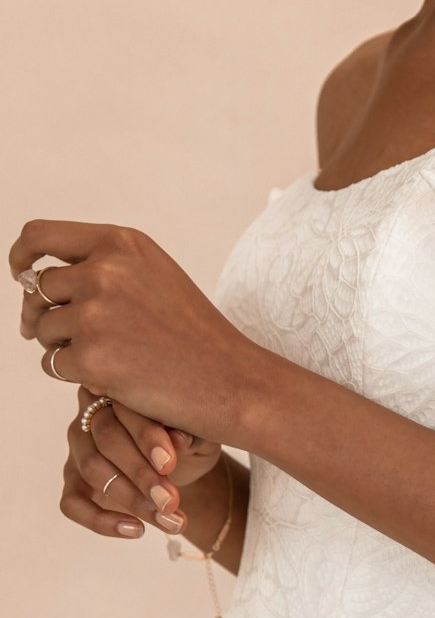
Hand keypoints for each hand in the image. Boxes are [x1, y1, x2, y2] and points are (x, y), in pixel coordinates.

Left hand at [9, 219, 261, 442]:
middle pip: (38, 287)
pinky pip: (53, 364)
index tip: (19, 273)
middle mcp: (104, 271)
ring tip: (101, 360)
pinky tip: (108, 379)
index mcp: (120, 244)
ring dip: (60, 346)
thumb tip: (37, 278)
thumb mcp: (155, 277)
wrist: (231, 381)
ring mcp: (95, 314)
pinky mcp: (90, 358)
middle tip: (55, 335)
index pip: (41, 237)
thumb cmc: (195, 335)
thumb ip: (105, 265)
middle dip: (40, 313)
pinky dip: (73, 375)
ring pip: (43, 328)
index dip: (21, 256)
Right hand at [63, 385, 221, 538]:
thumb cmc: (188, 440)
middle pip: (106, 440)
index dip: (146, 436)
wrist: (182, 467)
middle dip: (141, 474)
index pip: (125, 408)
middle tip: (170, 502)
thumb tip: (180, 439)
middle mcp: (92, 413)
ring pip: (92, 470)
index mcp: (121, 390)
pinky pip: (72, 503)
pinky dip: (101, 520)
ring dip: (131, 500)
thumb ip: (191, 431)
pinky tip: (136, 530)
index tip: (169, 463)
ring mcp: (79, 448)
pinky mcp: (74, 481)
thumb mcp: (200, 433)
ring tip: (169, 520)